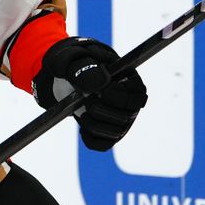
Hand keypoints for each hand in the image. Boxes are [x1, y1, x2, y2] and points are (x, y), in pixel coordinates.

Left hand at [33, 36, 147, 150]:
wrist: (66, 79)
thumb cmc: (76, 65)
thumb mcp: (76, 59)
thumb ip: (85, 67)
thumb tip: (99, 84)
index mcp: (132, 83)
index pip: (138, 98)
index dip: (118, 96)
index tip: (100, 90)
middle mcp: (131, 106)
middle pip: (126, 118)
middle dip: (101, 109)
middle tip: (87, 99)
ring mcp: (120, 122)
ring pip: (113, 133)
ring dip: (92, 123)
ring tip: (81, 110)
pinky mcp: (107, 135)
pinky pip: (101, 145)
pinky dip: (88, 137)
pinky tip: (82, 123)